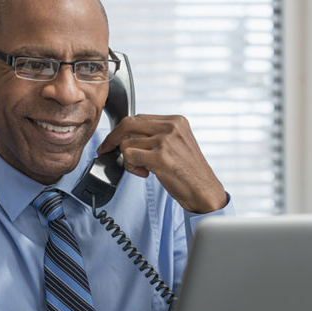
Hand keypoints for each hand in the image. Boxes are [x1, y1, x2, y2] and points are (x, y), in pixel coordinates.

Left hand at [97, 114, 226, 213]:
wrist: (205, 191)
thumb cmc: (190, 173)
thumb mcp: (178, 145)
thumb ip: (157, 136)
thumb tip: (127, 136)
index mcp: (176, 121)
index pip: (140, 117)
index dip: (123, 130)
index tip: (115, 140)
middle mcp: (171, 127)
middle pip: (128, 123)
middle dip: (113, 138)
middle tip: (106, 149)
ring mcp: (165, 141)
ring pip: (126, 142)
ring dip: (128, 160)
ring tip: (143, 169)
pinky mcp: (159, 157)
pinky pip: (129, 156)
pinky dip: (131, 167)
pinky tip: (145, 173)